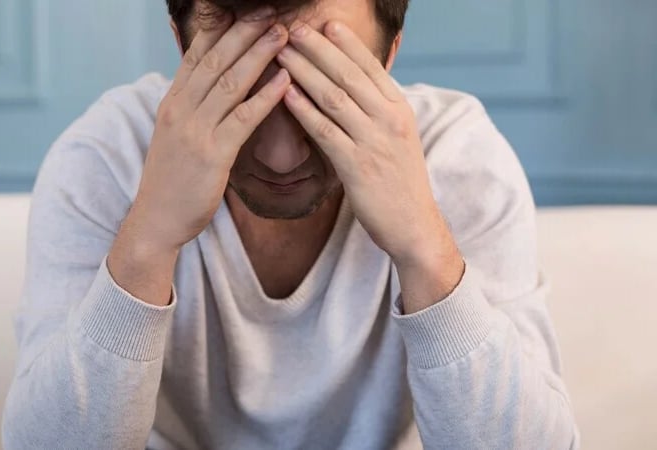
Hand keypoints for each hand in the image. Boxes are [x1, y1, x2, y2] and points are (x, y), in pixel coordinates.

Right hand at [130, 8, 290, 251]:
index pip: (196, 55)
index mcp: (172, 102)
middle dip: (244, 32)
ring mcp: (194, 131)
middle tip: (270, 10)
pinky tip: (284, 80)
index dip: (221, 30)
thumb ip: (192, 107)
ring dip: (259, 55)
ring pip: (229, 83)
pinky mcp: (212, 155)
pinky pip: (243, 119)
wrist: (156, 219)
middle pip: (215, 60)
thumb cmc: (172, 179)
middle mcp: (180, 110)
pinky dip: (265, 97)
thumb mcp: (175, 135)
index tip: (244, 10)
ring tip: (283, 34)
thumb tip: (213, 85)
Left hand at [276, 20, 463, 310]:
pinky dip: (303, 110)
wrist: (415, 226)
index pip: (371, 66)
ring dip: (304, 71)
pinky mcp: (357, 167)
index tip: (325, 23)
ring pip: (334, 97)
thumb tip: (357, 90)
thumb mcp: (398, 139)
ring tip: (281, 53)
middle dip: (318, 48)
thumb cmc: (401, 183)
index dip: (346, 43)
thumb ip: (379, 113)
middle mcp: (390, 120)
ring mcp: (374, 142)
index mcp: (400, 109)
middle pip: (348, 74)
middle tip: (293, 29)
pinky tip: (284, 94)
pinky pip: (325, 131)